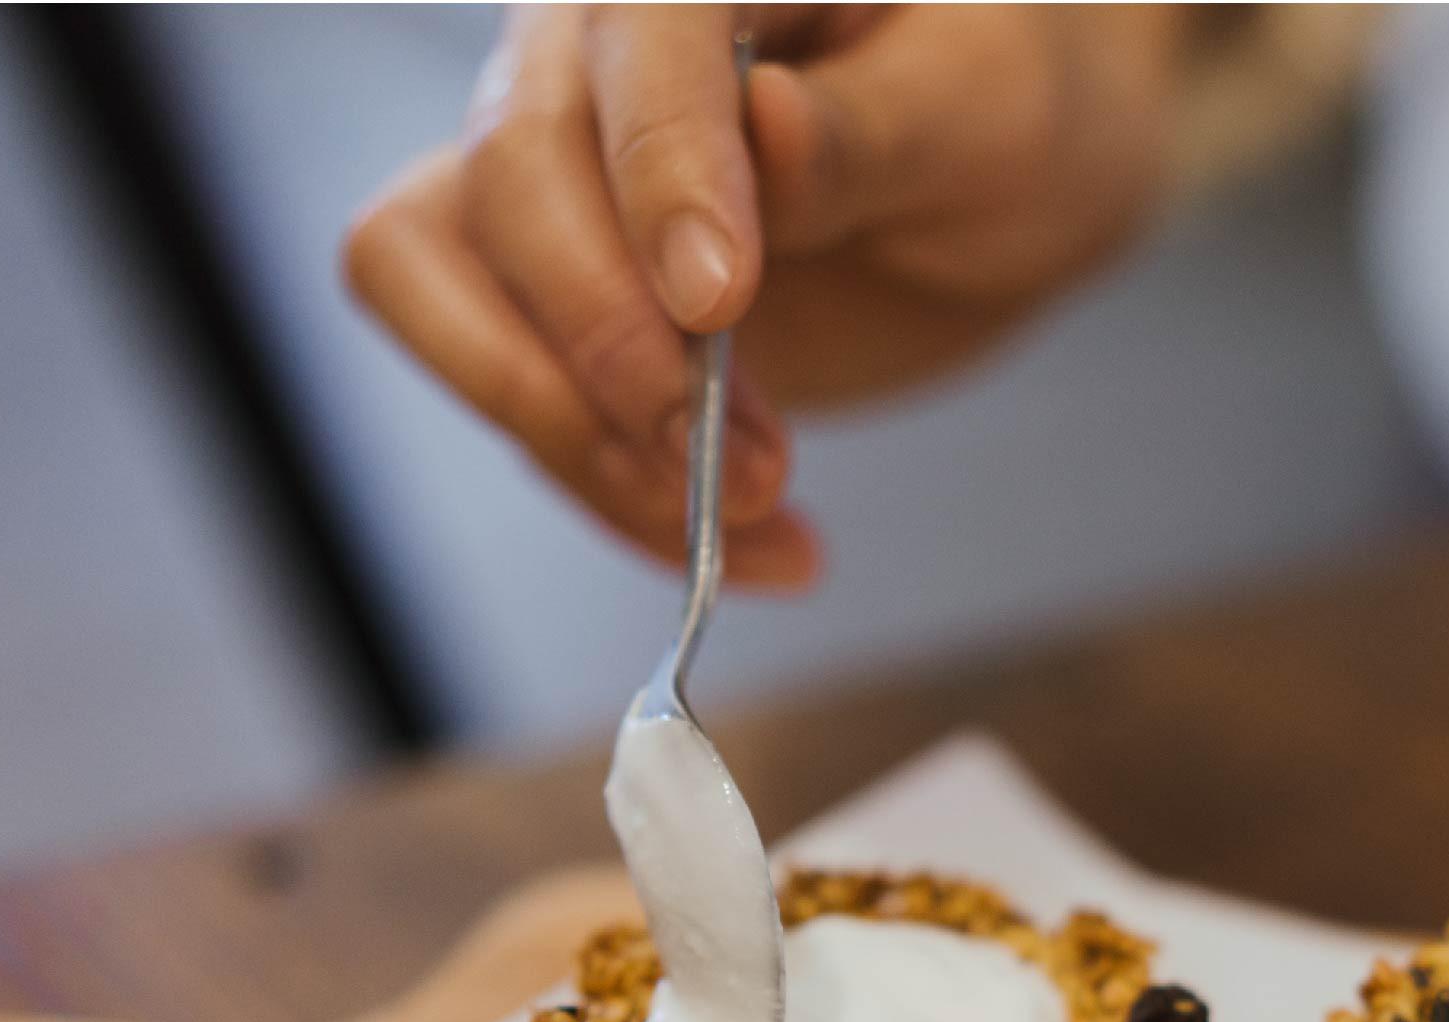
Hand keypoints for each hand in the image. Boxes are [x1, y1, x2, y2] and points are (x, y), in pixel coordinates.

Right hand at [345, 6, 1186, 587]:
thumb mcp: (990, 113)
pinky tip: (749, 543)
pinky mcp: (551, 293)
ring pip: (439, 282)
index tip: (720, 302)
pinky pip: (505, 390)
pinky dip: (608, 491)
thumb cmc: (1008, 108)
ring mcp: (553, 171)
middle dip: (613, 343)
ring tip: (750, 508)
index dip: (658, 168)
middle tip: (749, 457)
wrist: (1006, 184)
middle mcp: (591, 47)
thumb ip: (871, 127)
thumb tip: (763, 129)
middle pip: (507, 173)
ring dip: (580, 433)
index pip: (632, 36)